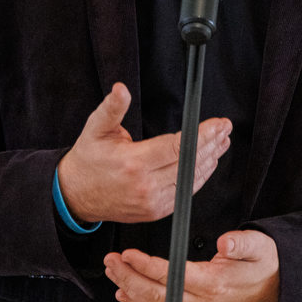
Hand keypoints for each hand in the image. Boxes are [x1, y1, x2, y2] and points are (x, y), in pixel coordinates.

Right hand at [57, 83, 231, 224]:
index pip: (177, 148)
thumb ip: (112, 108)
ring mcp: (152, 202)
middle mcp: (145, 186)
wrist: (76, 195)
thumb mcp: (95, 128)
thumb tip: (121, 89)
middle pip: (190, 163)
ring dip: (210, 159)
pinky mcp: (155, 211)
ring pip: (191, 179)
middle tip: (225, 127)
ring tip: (222, 141)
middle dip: (212, 143)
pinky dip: (199, 176)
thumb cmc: (88, 160)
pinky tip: (208, 162)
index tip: (216, 124)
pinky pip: (185, 193)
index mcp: (133, 163)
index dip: (202, 135)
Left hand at [104, 229, 279, 301]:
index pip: (173, 276)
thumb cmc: (263, 264)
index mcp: (214, 283)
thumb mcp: (259, 245)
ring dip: (129, 288)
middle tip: (112, 261)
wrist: (274, 287)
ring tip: (112, 271)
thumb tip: (225, 243)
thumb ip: (241, 243)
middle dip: (129, 277)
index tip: (130, 254)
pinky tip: (124, 293)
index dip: (148, 266)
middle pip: (156, 294)